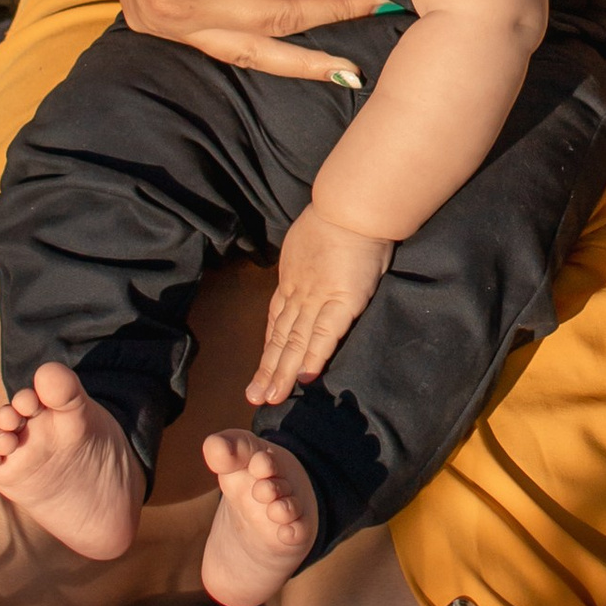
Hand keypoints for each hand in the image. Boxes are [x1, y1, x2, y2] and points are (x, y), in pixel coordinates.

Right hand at [53, 0, 383, 82]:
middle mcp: (172, 5)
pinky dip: (273, 62)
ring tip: (360, 60)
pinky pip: (227, 51)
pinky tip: (315, 68)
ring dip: (311, 54)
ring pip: (255, 48)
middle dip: (337, 11)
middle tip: (390, 4)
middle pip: (276, 17)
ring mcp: (162, 21)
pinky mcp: (157, 23)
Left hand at [247, 208, 392, 404]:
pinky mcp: (341, 302)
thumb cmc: (339, 220)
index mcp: (292, 281)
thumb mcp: (310, 243)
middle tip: (254, 397)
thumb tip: (311, 267)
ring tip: (271, 397)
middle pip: (280, 338)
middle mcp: (299, 295)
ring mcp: (318, 299)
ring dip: (283, 372)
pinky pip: (325, 335)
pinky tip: (305, 378)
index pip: (276, 321)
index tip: (261, 372)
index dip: (269, 349)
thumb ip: (308, 263)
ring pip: (295, 342)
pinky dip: (313, 357)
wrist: (351, 208)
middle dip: (267, 370)